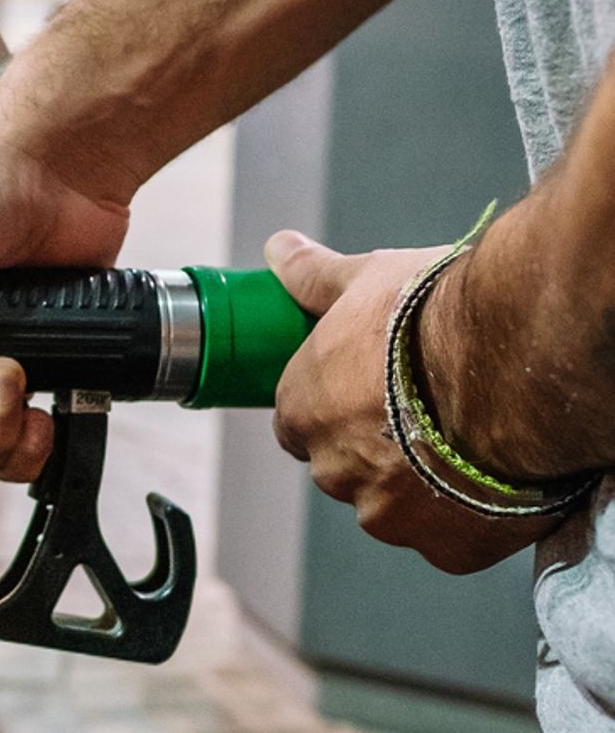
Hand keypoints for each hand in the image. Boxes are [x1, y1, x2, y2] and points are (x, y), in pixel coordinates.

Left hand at [266, 231, 558, 573]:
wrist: (517, 359)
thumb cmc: (436, 315)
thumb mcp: (366, 280)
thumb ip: (314, 277)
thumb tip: (280, 250)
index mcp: (303, 411)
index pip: (299, 424)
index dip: (337, 408)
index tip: (371, 393)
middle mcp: (334, 471)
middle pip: (347, 467)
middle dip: (381, 447)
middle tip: (430, 411)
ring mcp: (389, 516)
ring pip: (397, 507)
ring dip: (424, 485)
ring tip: (470, 440)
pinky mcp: (448, 549)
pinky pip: (451, 539)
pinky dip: (471, 517)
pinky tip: (495, 476)